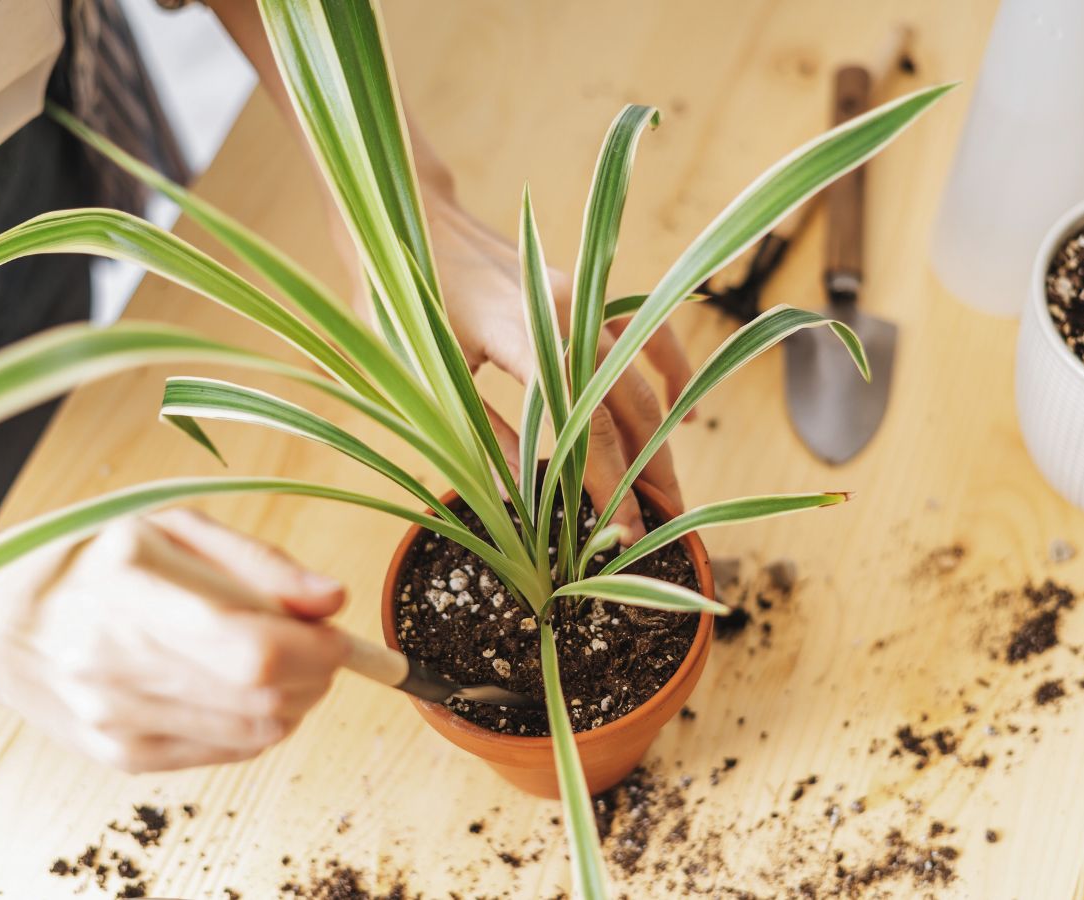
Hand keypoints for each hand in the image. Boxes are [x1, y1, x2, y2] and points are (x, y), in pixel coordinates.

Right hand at [0, 509, 348, 773]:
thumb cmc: (91, 562)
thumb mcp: (172, 528)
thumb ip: (259, 564)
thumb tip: (331, 600)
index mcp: (127, 589)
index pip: (251, 647)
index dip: (315, 647)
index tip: (335, 630)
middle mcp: (115, 664)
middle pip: (264, 696)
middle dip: (318, 673)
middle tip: (319, 643)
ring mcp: (117, 720)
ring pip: (257, 731)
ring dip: (295, 699)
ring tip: (280, 661)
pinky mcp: (123, 756)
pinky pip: (229, 751)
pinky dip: (259, 721)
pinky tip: (240, 688)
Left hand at [339, 195, 694, 539]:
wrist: (407, 218)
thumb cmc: (401, 301)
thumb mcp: (429, 380)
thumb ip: (483, 437)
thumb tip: (524, 501)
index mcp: (520, 332)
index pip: (585, 419)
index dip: (609, 479)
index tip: (623, 529)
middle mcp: (563, 310)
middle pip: (627, 400)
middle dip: (650, 469)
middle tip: (667, 527)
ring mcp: (580, 296)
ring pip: (640, 373)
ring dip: (661, 434)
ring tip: (671, 491)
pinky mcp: (584, 291)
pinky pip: (644, 333)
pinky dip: (667, 373)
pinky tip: (682, 415)